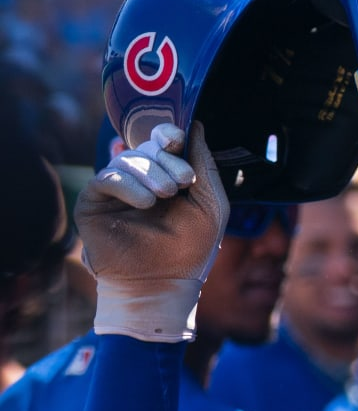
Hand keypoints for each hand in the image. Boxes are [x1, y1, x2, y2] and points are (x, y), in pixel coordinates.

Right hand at [75, 122, 228, 341]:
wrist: (164, 283)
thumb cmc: (190, 248)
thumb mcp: (211, 205)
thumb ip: (205, 166)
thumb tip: (196, 126)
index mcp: (167, 176)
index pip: (161, 142)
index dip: (167, 134)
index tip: (176, 139)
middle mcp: (140, 180)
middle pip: (145, 147)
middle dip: (166, 160)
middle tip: (181, 183)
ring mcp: (115, 190)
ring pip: (126, 160)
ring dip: (149, 174)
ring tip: (163, 197)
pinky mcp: (93, 203)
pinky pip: (106, 178)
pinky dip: (128, 185)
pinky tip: (145, 203)